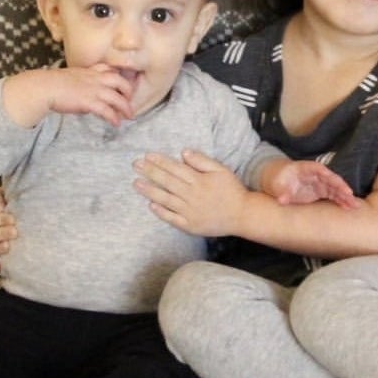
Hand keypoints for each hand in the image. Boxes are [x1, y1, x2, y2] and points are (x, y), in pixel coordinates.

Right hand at [4, 64, 133, 127]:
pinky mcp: (89, 102)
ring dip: (126, 108)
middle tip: (129, 101)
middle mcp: (95, 79)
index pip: (109, 69)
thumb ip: (81, 83)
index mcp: (89, 71)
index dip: (118, 76)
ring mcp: (93, 90)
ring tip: (129, 116)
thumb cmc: (52, 83)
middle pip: (121, 82)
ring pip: (117, 98)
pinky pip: (107, 111)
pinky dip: (114, 118)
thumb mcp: (70, 77)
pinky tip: (116, 123)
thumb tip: (84, 94)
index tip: (122, 85)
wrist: (44, 87)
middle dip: (128, 92)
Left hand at [133, 150, 249, 236]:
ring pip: (166, 199)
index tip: (147, 156)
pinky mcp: (190, 225)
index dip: (160, 162)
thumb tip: (183, 152)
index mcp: (199, 181)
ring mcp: (190, 212)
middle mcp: (192, 195)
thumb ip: (202, 161)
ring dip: (150, 191)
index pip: (175, 169)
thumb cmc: (232, 190)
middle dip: (150, 172)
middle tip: (135, 165)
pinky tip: (150, 205)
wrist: (242, 215)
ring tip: (136, 183)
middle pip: (167, 182)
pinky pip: (172, 218)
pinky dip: (161, 212)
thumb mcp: (221, 170)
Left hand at [262, 159, 359, 208]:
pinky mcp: (322, 192)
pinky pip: (334, 196)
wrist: (279, 180)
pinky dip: (341, 201)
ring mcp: (320, 183)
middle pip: (331, 179)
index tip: (334, 180)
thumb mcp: (276, 184)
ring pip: (335, 188)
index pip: (318, 169)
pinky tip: (349, 208)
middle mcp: (317, 175)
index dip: (327, 174)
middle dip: (340, 186)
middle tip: (350, 195)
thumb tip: (282, 199)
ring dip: (345, 196)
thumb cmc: (278, 179)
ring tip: (354, 205)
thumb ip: (281, 191)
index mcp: (306, 168)